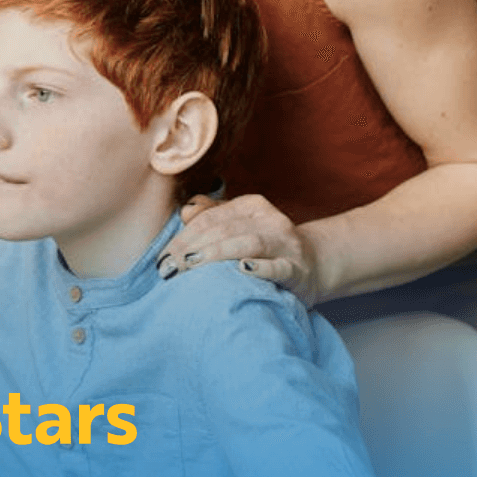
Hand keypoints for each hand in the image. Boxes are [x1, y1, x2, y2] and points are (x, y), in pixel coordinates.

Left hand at [157, 194, 321, 304]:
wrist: (314, 266)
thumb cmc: (265, 248)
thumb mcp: (240, 227)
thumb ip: (211, 216)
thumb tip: (185, 211)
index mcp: (251, 206)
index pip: (209, 218)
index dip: (183, 237)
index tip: (162, 259)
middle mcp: (270, 220)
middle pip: (224, 230)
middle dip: (191, 248)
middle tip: (169, 268)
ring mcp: (286, 244)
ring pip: (248, 242)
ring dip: (216, 253)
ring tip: (190, 265)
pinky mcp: (297, 270)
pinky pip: (279, 267)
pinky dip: (261, 268)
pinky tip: (242, 269)